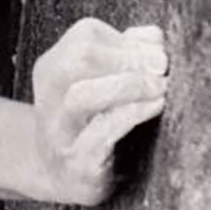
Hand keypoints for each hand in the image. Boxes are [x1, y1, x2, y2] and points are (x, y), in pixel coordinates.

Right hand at [32, 17, 168, 205]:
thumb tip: (154, 35)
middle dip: (127, 59)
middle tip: (161, 68)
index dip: (125, 40)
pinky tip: (154, 107)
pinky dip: (131, 114)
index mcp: (52, 67)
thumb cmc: (90, 122)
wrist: (59, 174)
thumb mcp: (98, 83)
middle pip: (79, 58)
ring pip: (82, 95)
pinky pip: (101, 134)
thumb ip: (125, 54)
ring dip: (128, 86)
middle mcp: (49, 95)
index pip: (85, 35)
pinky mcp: (77, 162)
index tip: (157, 52)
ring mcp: (60, 131)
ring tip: (159, 88)